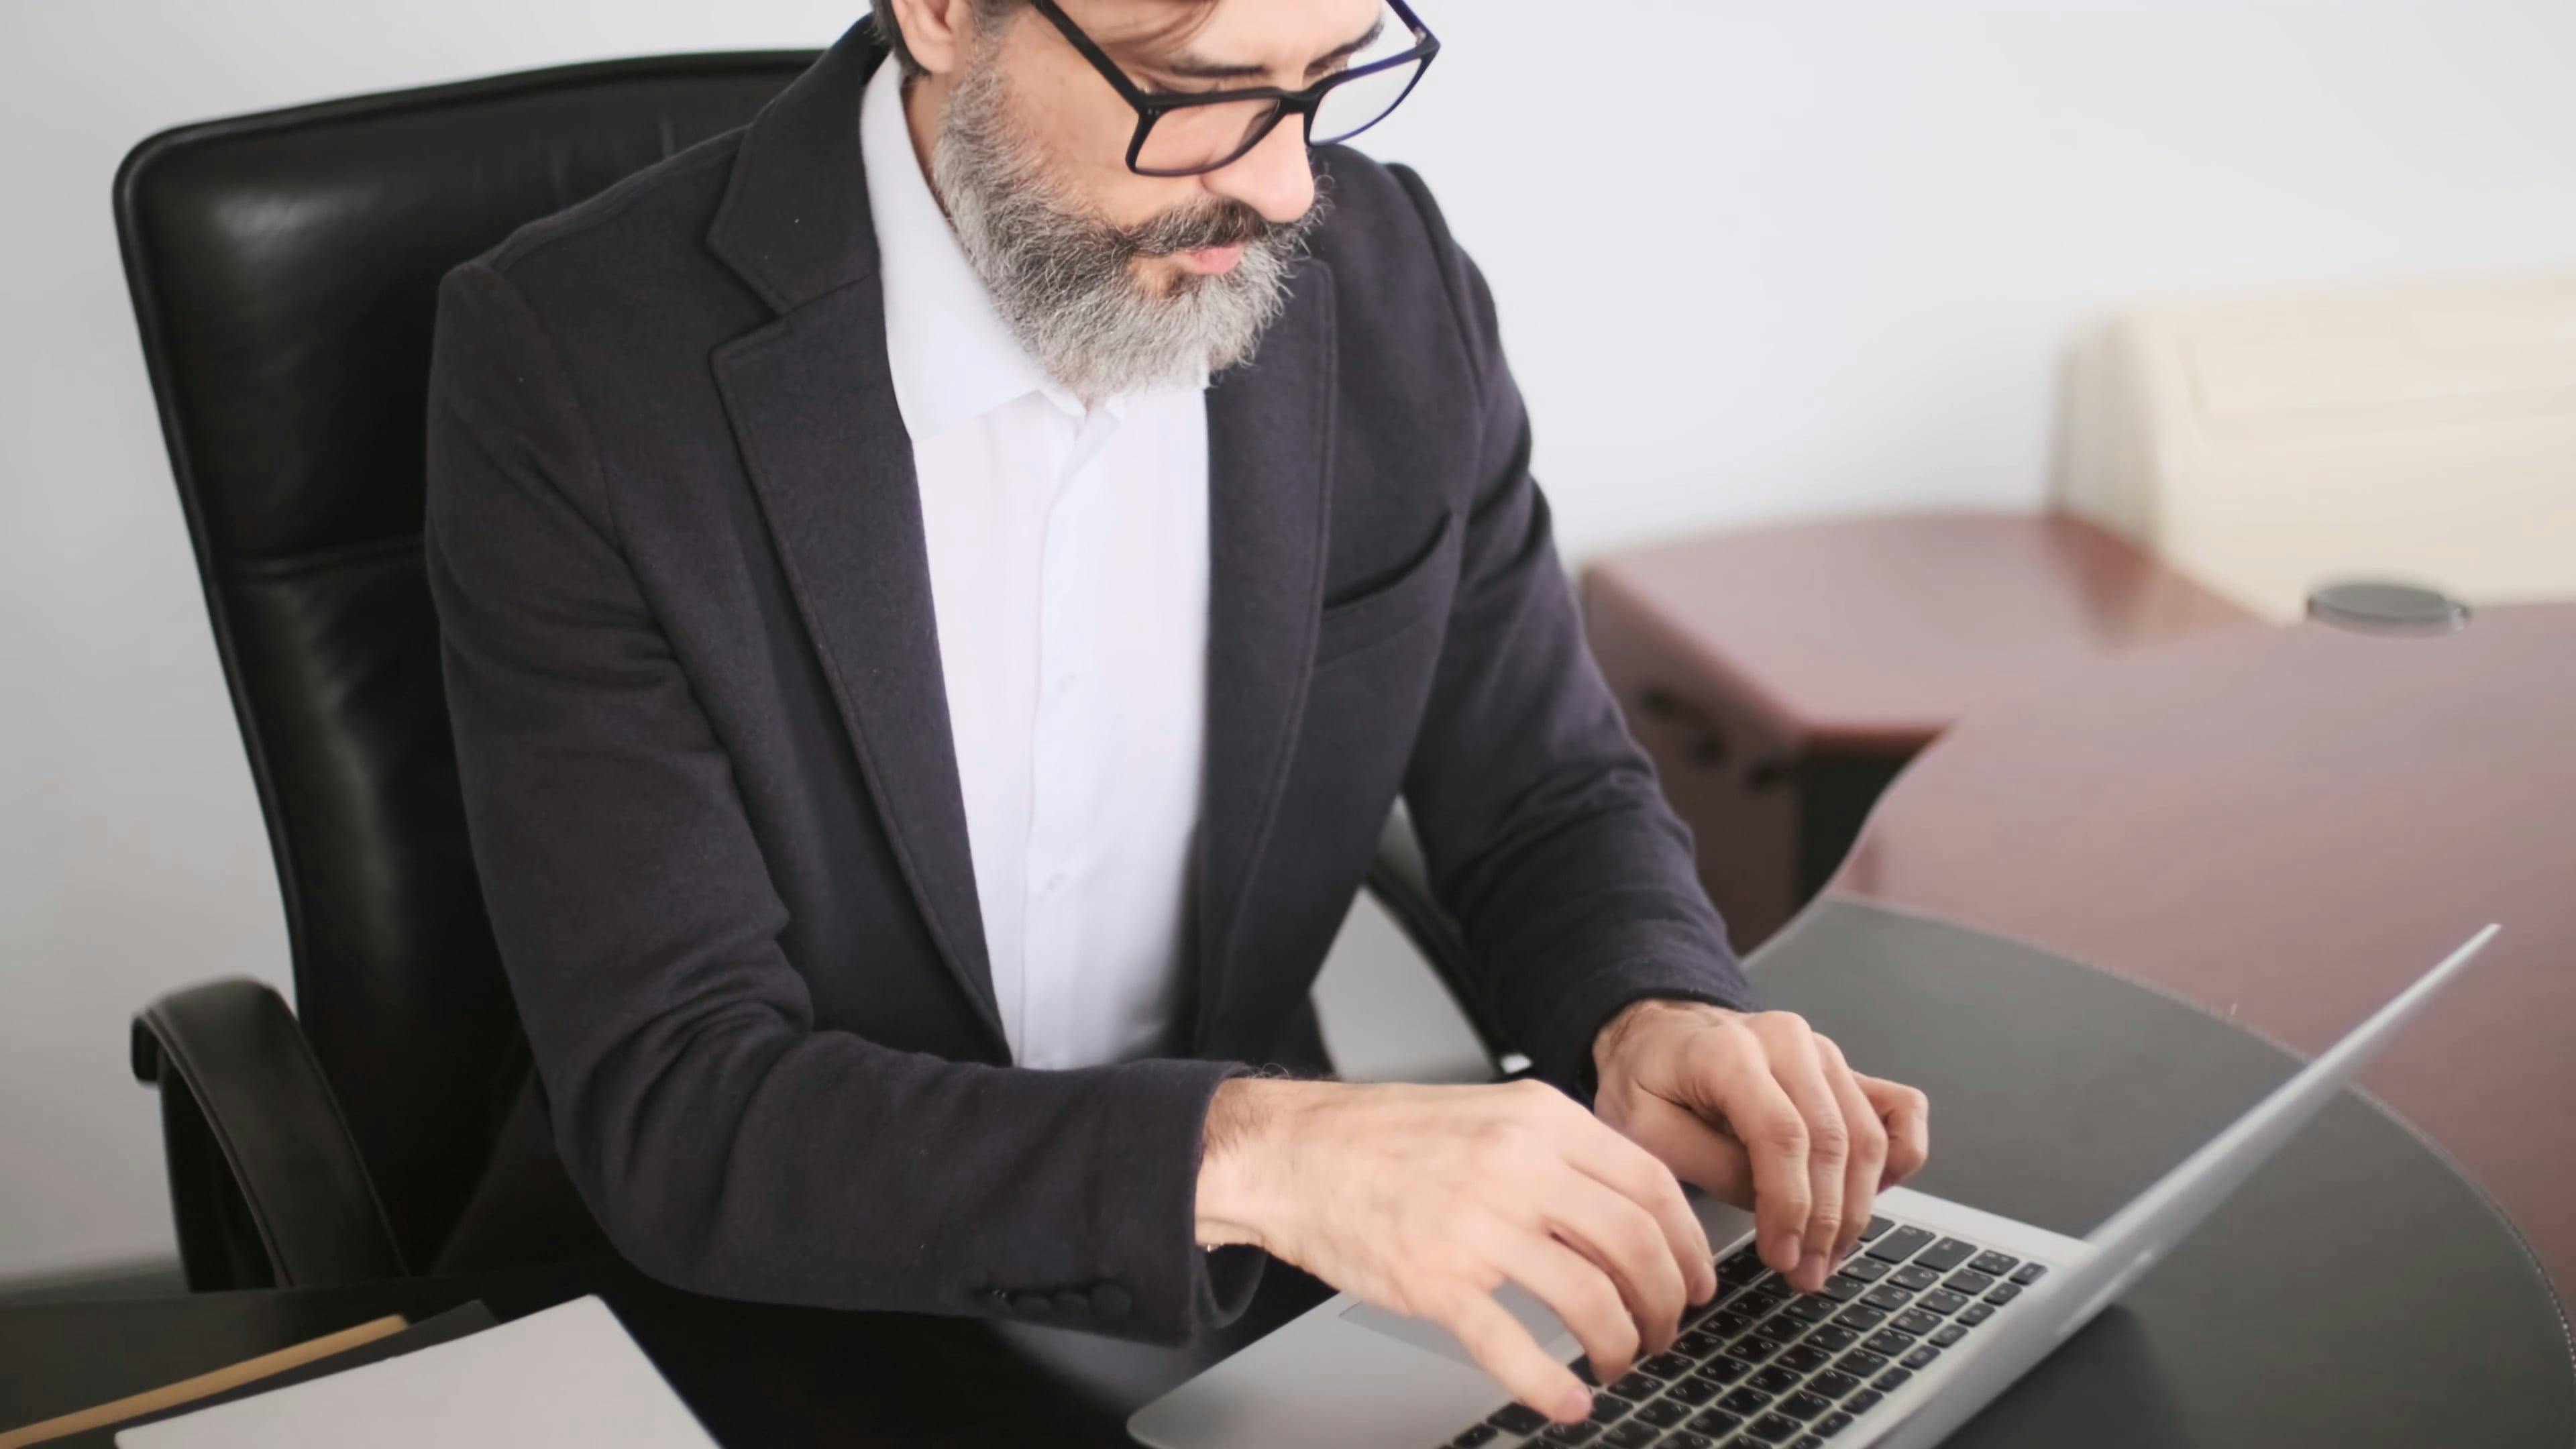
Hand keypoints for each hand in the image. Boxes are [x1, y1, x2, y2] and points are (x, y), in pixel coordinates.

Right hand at [1195, 1077, 1716, 1423]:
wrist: (1291, 1153)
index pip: (1652, 1184)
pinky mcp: (1435, 1280)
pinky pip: (1514, 1346)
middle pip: (1635, 1245)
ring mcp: (1476, 1224)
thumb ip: (1556, 1149)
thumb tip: (1628, 1207)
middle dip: (1666, 1304)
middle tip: (1665, 1332)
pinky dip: (1550, 1385)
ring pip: (1590, 1298)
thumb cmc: (1381, 1138)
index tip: (1698, 1279)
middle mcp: (1516, 1165)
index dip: (1690, 1244)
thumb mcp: (1488, 1113)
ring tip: (1619, 1361)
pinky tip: (1566, 1400)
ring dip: (1621, 1344)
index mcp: (1538, 1119)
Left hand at [1591, 1001, 1929, 1293]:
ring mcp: (1825, 1054)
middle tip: (1805, 1273)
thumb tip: (1771, 1206)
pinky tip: (1866, 1199)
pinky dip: (1899, 1160)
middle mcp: (1787, 1042)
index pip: (1781, 1133)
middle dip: (1824, 1221)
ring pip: (1869, 1137)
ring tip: (1826, 1256)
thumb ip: (1706, 1162)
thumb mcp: (1642, 1125)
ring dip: (1856, 1208)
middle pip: (1833, 1140)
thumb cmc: (1648, 1077)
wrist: (1661, 1034)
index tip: (1781, 1256)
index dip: (1789, 1204)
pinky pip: (1901, 1111)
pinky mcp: (1847, 1071)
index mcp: (1729, 1049)